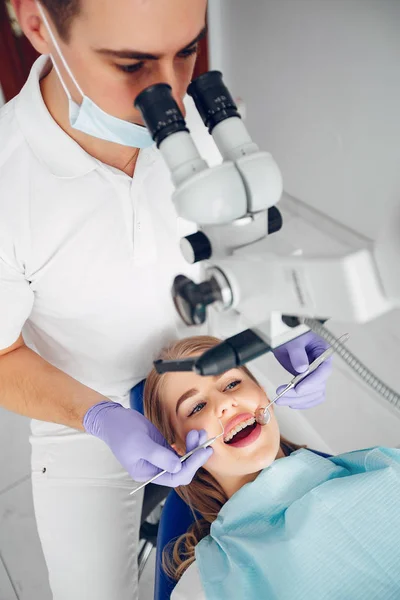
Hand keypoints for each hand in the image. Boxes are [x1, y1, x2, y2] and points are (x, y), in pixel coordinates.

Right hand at [83, 401, 212, 485]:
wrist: (113, 419)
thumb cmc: (122, 430)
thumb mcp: (140, 443)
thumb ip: (159, 456)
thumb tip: (178, 466)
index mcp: (147, 473)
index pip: (175, 477)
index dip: (191, 466)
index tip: (202, 452)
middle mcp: (155, 469)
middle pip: (182, 470)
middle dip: (195, 457)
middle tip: (205, 441)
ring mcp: (159, 459)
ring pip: (183, 460)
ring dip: (194, 448)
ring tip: (200, 433)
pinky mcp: (162, 448)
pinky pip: (180, 451)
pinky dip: (188, 444)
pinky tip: (193, 434)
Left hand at [273, 332, 331, 408]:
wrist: (284, 338)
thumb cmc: (291, 334)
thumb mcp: (293, 340)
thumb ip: (297, 353)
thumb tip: (302, 368)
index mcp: (324, 352)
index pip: (324, 370)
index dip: (312, 381)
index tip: (298, 389)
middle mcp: (322, 366)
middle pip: (318, 386)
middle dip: (300, 393)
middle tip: (283, 395)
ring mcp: (315, 375)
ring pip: (314, 394)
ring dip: (298, 400)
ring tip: (282, 400)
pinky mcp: (308, 381)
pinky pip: (310, 396)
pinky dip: (302, 402)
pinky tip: (291, 403)